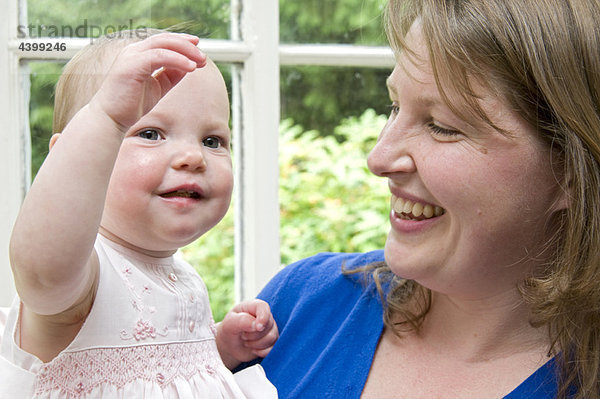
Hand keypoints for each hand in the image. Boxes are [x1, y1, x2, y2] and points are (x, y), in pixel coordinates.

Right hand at [89, 32, 205, 131]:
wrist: (112, 118)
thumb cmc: (132, 104)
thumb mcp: (159, 87)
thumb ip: (172, 75)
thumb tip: (190, 65)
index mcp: (139, 55)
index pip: (164, 41)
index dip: (183, 42)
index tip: (199, 48)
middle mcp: (134, 51)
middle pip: (165, 39)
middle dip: (187, 45)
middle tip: (203, 56)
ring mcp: (131, 56)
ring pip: (163, 44)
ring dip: (185, 51)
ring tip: (200, 61)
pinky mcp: (131, 66)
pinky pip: (159, 56)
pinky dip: (177, 60)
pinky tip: (190, 68)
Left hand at [216, 299, 278, 369]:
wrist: (230, 346)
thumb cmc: (229, 330)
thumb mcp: (229, 324)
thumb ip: (242, 320)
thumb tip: (257, 325)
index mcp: (253, 307)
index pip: (264, 307)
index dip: (263, 317)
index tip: (257, 328)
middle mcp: (264, 316)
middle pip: (269, 325)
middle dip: (254, 334)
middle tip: (243, 335)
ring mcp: (269, 329)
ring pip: (272, 337)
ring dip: (257, 344)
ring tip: (246, 342)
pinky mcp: (272, 341)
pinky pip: (274, 347)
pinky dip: (262, 352)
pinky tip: (253, 350)